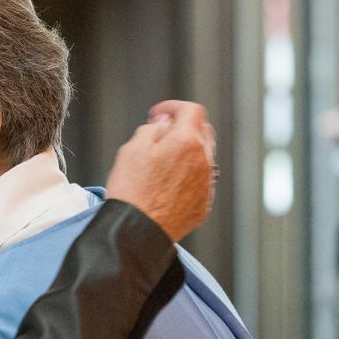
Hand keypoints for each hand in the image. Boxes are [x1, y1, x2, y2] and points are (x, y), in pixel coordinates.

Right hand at [105, 100, 215, 241]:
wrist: (137, 231)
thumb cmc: (131, 192)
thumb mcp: (132, 149)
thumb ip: (153, 129)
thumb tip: (165, 123)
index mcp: (187, 142)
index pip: (192, 110)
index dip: (173, 107)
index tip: (159, 114)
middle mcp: (203, 161)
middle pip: (202, 131)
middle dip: (182, 128)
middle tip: (160, 135)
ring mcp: (206, 184)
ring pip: (203, 157)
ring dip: (186, 152)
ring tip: (160, 163)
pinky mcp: (203, 203)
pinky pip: (200, 180)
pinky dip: (187, 175)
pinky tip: (165, 184)